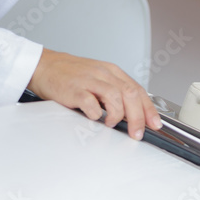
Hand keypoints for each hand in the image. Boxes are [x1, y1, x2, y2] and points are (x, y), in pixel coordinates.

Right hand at [27, 48, 160, 139]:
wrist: (45, 66)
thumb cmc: (70, 75)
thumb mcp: (98, 78)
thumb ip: (114, 92)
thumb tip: (132, 114)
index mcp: (111, 72)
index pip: (137, 90)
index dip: (149, 109)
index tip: (155, 124)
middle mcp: (103, 74)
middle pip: (130, 94)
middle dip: (138, 117)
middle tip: (137, 133)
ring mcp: (89, 80)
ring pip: (115, 97)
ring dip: (117, 115)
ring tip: (111, 124)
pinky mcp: (74, 89)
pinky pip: (91, 103)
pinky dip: (96, 114)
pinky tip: (95, 118)